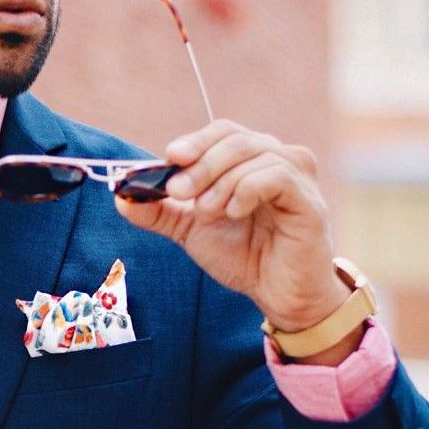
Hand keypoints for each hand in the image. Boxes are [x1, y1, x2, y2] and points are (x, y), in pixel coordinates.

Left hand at [113, 119, 348, 332]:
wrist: (279, 295)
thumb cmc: (244, 257)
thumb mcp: (192, 231)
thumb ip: (160, 212)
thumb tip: (120, 197)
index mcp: (251, 159)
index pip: (222, 132)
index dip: (195, 141)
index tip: (170, 157)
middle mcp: (278, 158)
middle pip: (234, 139)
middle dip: (200, 165)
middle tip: (178, 192)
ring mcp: (297, 176)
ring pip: (253, 156)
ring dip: (220, 183)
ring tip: (207, 213)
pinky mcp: (308, 200)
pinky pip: (276, 177)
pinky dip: (246, 190)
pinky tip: (234, 212)